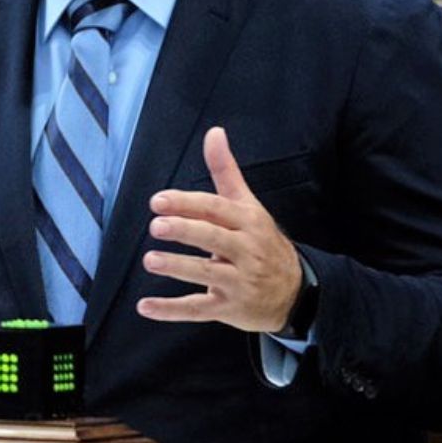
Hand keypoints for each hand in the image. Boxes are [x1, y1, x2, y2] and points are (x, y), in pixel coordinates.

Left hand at [136, 126, 303, 332]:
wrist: (296, 291)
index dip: (187, 204)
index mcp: (248, 222)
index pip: (216, 210)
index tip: (158, 201)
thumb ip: (226, 171)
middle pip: (213, 239)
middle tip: (156, 226)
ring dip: (177, 268)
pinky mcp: (230, 308)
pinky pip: (197, 309)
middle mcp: (246, 251)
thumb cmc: (262, 241)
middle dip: (185, 232)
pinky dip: (170, 310)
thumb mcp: (249, 205)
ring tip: (151, 260)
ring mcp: (239, 282)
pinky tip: (145, 306)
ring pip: (206, 274)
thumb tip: (214, 132)